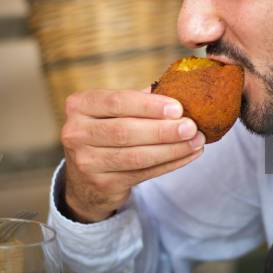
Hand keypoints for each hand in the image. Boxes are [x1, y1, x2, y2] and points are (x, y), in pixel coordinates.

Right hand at [61, 89, 204, 222]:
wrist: (86, 177)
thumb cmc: (108, 130)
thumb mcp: (113, 111)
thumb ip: (139, 99)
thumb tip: (177, 89)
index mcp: (80, 105)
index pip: (116, 102)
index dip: (148, 106)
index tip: (178, 107)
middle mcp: (75, 132)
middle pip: (125, 131)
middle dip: (163, 130)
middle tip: (191, 127)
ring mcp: (86, 161)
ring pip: (136, 156)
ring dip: (171, 149)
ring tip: (196, 141)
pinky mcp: (102, 184)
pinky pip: (142, 173)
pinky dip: (169, 164)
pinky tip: (187, 155)